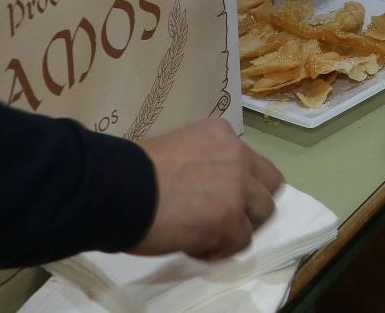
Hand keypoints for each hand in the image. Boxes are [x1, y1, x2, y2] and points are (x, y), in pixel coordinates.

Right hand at [131, 119, 283, 260]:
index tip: (215, 198)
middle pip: (269, 185)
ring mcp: (238, 187)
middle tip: (224, 219)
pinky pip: (240, 241)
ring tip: (209, 237)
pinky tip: (195, 247)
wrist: (115, 189)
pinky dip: (221, 250)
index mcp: (220, 134)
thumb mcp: (173, 153)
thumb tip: (200, 191)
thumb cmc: (129, 172)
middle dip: (251, 204)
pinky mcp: (230, 218)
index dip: (238, 184)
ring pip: (262, 214)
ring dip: (239, 228)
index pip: (249, 161)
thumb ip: (199, 165)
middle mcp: (237, 156)